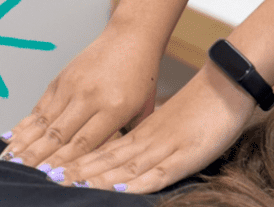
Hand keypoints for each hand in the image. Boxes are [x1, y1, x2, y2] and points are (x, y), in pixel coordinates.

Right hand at [0, 24, 159, 170]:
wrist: (131, 35)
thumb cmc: (140, 75)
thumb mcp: (139, 109)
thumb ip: (121, 137)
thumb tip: (101, 168)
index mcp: (114, 107)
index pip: (83, 144)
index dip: (64, 165)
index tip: (49, 181)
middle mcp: (90, 96)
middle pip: (58, 135)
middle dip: (37, 160)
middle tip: (20, 178)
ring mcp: (73, 85)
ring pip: (44, 122)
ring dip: (24, 145)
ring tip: (7, 165)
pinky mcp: (62, 78)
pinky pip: (41, 107)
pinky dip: (25, 126)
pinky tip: (11, 140)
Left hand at [50, 60, 259, 192]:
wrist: (228, 84)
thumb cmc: (202, 106)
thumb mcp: (170, 122)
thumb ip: (150, 137)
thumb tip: (130, 151)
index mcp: (143, 131)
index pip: (104, 148)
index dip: (78, 160)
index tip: (51, 167)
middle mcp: (147, 138)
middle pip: (106, 158)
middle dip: (76, 170)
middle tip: (45, 176)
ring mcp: (164, 146)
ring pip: (123, 165)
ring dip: (94, 177)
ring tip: (66, 182)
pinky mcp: (184, 155)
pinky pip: (156, 173)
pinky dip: (136, 183)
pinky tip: (119, 189)